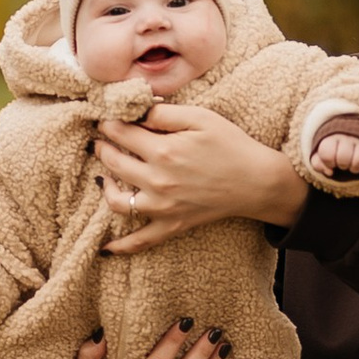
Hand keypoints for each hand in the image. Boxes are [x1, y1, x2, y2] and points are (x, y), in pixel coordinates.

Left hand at [96, 102, 307, 253]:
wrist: (257, 181)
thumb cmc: (231, 145)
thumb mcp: (200, 117)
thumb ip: (164, 113)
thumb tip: (135, 110)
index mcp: (163, 151)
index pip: (121, 134)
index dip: (109, 124)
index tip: (106, 119)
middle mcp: (157, 181)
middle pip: (114, 164)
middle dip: (103, 148)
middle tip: (101, 140)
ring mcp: (162, 207)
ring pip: (117, 202)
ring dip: (107, 186)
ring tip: (106, 175)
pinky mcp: (172, 225)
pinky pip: (141, 240)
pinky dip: (122, 246)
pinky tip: (105, 247)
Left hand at [309, 117, 358, 178]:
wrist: (352, 132)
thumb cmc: (333, 148)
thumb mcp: (320, 153)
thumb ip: (317, 163)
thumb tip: (329, 172)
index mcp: (332, 136)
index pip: (327, 154)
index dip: (328, 162)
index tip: (331, 160)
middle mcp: (348, 135)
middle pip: (344, 159)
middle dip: (341, 165)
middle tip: (342, 162)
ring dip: (354, 168)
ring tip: (352, 164)